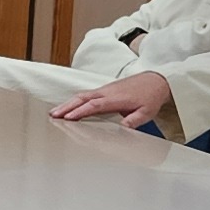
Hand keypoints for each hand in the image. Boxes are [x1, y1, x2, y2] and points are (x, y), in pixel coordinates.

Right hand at [52, 71, 172, 128]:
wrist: (155, 81)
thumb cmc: (150, 97)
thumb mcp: (147, 112)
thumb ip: (134, 120)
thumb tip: (123, 128)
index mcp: (116, 98)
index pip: (94, 105)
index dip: (80, 112)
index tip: (68, 118)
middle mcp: (107, 92)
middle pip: (82, 98)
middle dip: (67, 107)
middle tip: (53, 115)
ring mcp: (104, 90)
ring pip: (82, 96)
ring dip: (68, 104)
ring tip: (54, 113)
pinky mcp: (104, 90)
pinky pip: (86, 95)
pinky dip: (75, 101)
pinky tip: (68, 107)